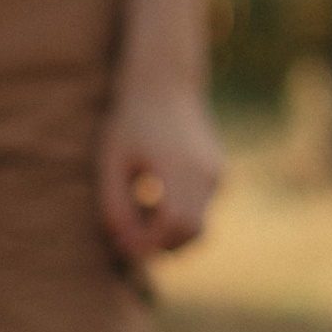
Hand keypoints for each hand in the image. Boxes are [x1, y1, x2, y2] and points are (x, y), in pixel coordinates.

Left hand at [98, 76, 223, 266]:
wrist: (166, 84)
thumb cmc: (131, 121)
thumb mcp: (112, 162)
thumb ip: (115, 203)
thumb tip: (123, 243)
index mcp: (180, 167)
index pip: (173, 224)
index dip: (148, 243)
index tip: (121, 247)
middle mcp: (206, 173)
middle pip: (191, 233)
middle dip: (160, 247)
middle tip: (126, 243)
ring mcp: (217, 174)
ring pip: (199, 226)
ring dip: (169, 235)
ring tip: (136, 219)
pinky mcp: (219, 174)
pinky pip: (202, 210)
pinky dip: (178, 219)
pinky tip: (152, 201)